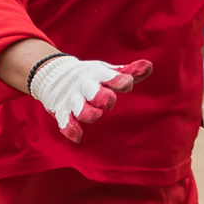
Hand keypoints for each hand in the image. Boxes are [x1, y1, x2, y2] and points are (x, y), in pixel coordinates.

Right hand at [28, 53, 150, 141]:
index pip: (109, 76)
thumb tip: (149, 66)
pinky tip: (77, 136)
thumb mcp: (107, 71)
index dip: (118, 80)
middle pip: (93, 91)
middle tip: (110, 100)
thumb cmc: (90, 76)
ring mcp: (73, 99)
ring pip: (79, 107)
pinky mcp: (62, 111)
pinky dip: (69, 128)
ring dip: (87, 112)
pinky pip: (64, 121)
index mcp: (98, 75)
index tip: (127, 83)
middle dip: (101, 96)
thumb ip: (129, 72)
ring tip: (96, 114)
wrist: (54, 74)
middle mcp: (85, 86)